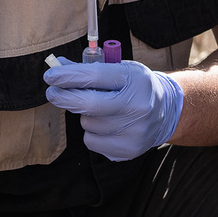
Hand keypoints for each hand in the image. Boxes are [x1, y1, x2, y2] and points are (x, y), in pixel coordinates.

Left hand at [44, 59, 183, 160]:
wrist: (167, 112)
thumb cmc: (136, 87)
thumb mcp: (120, 70)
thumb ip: (89, 68)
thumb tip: (58, 66)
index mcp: (136, 80)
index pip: (95, 76)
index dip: (68, 76)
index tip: (50, 76)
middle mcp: (138, 106)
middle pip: (88, 104)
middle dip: (64, 97)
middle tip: (53, 93)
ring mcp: (135, 130)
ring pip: (87, 123)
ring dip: (85, 116)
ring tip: (101, 111)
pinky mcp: (129, 149)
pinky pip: (92, 141)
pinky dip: (92, 133)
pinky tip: (106, 126)